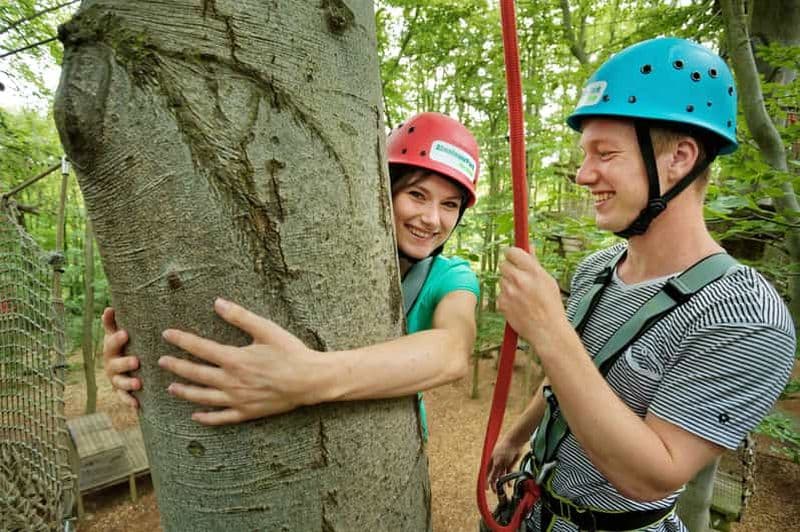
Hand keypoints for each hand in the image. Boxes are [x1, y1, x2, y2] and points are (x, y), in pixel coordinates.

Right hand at [101, 307, 140, 408]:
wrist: (121, 367)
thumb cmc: (122, 346)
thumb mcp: (116, 334)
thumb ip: (112, 323)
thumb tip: (109, 308)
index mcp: (111, 349)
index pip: (112, 343)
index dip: (117, 339)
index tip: (125, 333)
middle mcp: (111, 365)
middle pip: (115, 364)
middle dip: (125, 363)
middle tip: (136, 361)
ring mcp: (116, 379)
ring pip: (120, 382)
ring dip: (128, 383)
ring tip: (138, 383)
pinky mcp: (122, 392)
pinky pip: (124, 398)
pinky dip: (129, 401)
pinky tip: (137, 405)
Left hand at [159, 298, 320, 424]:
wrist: (310, 380)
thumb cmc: (290, 352)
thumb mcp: (266, 329)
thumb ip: (240, 316)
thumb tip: (217, 303)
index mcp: (234, 359)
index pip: (200, 347)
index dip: (181, 340)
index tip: (167, 334)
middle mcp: (231, 381)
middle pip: (196, 373)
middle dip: (176, 366)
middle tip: (161, 361)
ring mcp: (238, 399)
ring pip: (203, 397)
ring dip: (185, 392)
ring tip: (171, 388)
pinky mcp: (247, 412)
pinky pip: (221, 417)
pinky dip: (206, 418)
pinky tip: (196, 416)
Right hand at [487, 434, 523, 492]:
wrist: (514, 442)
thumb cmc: (503, 449)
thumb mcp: (497, 463)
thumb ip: (494, 472)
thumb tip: (490, 481)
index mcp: (491, 461)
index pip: (487, 473)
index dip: (487, 481)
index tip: (487, 489)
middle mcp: (497, 463)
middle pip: (494, 475)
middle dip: (494, 483)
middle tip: (496, 491)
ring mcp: (504, 463)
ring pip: (502, 475)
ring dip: (502, 482)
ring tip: (503, 489)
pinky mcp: (510, 463)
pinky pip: (508, 472)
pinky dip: (508, 478)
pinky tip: (509, 484)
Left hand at [497, 246, 566, 349]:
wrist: (547, 330)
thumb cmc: (550, 306)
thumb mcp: (548, 280)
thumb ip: (535, 263)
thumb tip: (529, 247)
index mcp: (533, 271)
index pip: (513, 252)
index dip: (512, 254)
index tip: (513, 256)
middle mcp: (519, 279)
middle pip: (503, 264)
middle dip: (509, 269)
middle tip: (518, 277)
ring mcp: (509, 292)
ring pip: (502, 280)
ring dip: (508, 285)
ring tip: (522, 295)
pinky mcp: (502, 303)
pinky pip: (500, 294)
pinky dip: (506, 298)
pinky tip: (518, 305)